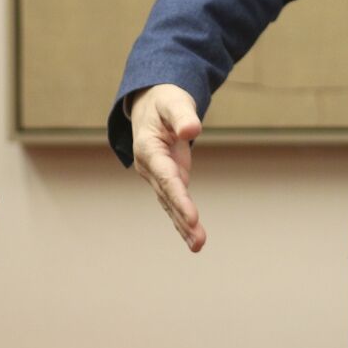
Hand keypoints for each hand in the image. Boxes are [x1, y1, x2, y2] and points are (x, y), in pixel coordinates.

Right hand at [130, 84, 204, 250]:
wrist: (151, 105)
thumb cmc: (164, 101)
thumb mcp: (173, 102)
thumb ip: (182, 116)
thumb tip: (192, 130)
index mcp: (148, 148)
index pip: (166, 177)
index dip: (179, 197)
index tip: (192, 216)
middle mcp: (150, 167)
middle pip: (167, 196)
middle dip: (183, 218)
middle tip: (198, 240)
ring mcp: (158, 176)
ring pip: (170, 204)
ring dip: (184, 226)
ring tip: (198, 245)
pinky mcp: (168, 180)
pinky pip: (175, 202)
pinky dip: (184, 220)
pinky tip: (194, 238)